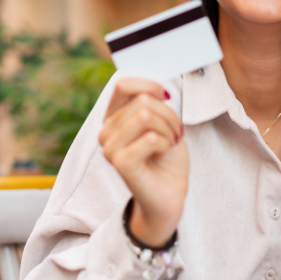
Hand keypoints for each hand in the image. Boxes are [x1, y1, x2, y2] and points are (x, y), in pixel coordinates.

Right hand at [98, 78, 187, 247]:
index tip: (166, 96)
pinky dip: (166, 143)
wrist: (170, 194)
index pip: (122, 85)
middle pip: (142, 101)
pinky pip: (150, 138)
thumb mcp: (163, 122)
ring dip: (168, 128)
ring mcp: (110, 148)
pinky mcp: (120, 163)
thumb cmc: (166, 157)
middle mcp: (106, 131)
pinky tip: (164, 153)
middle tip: (174, 133)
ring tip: (169, 142)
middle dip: (168, 115)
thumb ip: (153, 103)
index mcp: (113, 117)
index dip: (149, 85)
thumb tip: (156, 87)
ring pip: (146, 116)